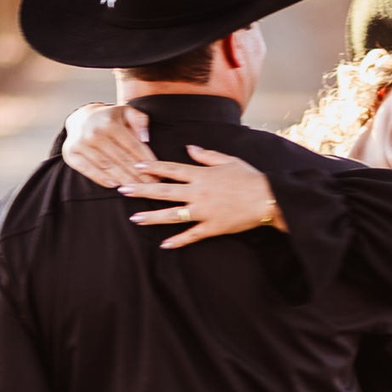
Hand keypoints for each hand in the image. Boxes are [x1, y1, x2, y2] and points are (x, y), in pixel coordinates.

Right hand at [61, 102, 149, 188]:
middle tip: (150, 186)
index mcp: (110, 123)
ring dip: (123, 179)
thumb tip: (145, 138)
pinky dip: (101, 179)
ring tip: (136, 189)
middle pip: (121, 159)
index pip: (133, 146)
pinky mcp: (71, 154)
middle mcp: (94, 133)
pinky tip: (114, 185)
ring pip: (107, 166)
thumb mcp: (126, 112)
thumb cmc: (110, 118)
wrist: (81, 118)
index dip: (146, 162)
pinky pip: (88, 170)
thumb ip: (140, 120)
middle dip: (137, 175)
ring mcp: (81, 144)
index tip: (157, 174)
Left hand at [120, 147, 280, 248]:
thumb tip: (189, 147)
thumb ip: (206, 155)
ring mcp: (204, 211)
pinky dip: (178, 241)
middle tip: (123, 190)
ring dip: (152, 217)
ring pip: (173, 215)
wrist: (267, 198)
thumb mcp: (228, 160)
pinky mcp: (212, 227)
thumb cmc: (249, 177)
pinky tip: (164, 244)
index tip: (135, 167)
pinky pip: (191, 235)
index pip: (171, 169)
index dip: (152, 167)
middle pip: (164, 191)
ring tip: (135, 218)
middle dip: (142, 190)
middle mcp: (198, 192)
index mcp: (201, 174)